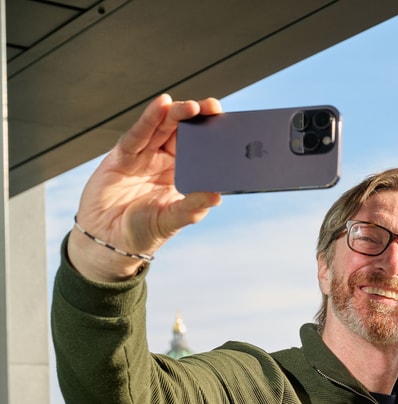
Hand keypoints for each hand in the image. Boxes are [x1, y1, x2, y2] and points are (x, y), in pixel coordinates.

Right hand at [69, 94, 223, 280]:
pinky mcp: (123, 156)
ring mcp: (144, 157)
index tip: (225, 124)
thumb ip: (192, 207)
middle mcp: (164, 162)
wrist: (108, 240)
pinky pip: (138, 134)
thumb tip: (217, 196)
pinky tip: (161, 106)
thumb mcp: (172, 220)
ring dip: (175, 115)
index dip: (210, 134)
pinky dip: (149, 119)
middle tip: (211, 107)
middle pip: (181, 132)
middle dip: (196, 117)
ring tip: (189, 106)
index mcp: (182, 175)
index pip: (199, 148)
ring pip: (161, 128)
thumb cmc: (143, 231)